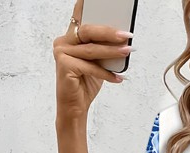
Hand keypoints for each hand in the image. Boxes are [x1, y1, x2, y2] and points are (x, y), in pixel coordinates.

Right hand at [53, 0, 131, 120]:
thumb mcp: (98, 64)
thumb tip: (123, 42)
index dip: (88, 6)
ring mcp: (62, 53)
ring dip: (112, 51)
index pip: (81, 17)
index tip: (107, 2)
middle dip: (110, 32)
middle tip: (127, 35)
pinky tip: (118, 77)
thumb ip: (103, 51)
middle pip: (89, 31)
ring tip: (127, 51)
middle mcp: (63, 42)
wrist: (75, 106)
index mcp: (71, 37)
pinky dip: (106, 74)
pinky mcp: (64, 65)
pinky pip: (91, 67)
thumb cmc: (85, 84)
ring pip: (92, 49)